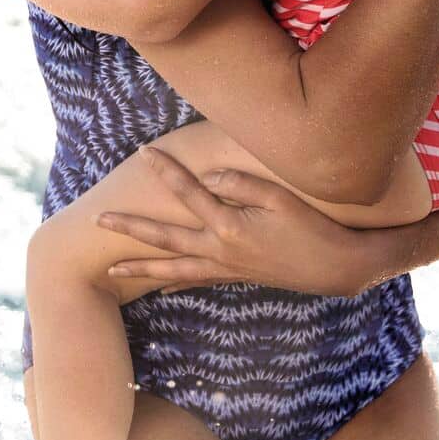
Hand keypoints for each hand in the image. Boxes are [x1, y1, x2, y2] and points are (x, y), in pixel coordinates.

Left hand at [94, 146, 396, 296]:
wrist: (340, 268)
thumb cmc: (313, 227)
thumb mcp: (281, 197)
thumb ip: (241, 183)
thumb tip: (208, 176)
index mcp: (229, 227)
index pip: (187, 193)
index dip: (165, 171)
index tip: (143, 152)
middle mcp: (221, 251)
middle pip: (165, 239)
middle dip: (129, 229)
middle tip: (98, 220)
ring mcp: (227, 267)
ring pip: (173, 269)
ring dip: (140, 268)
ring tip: (109, 269)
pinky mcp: (237, 276)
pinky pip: (197, 280)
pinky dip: (174, 282)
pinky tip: (159, 287)